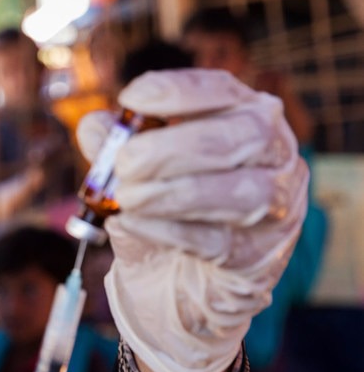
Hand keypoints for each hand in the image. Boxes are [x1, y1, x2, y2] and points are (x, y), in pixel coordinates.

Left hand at [77, 69, 307, 371]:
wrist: (179, 281)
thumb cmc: (162, 209)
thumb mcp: (134, 173)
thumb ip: (115, 147)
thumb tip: (95, 128)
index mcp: (243, 117)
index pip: (223, 91)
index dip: (179, 92)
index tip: (131, 99)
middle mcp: (273, 155)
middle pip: (239, 138)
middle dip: (173, 149)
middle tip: (124, 164)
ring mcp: (276, 205)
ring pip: (239, 192)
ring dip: (173, 194)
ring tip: (126, 198)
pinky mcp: (260, 254)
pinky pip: (218, 241)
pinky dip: (169, 231)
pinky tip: (133, 224)